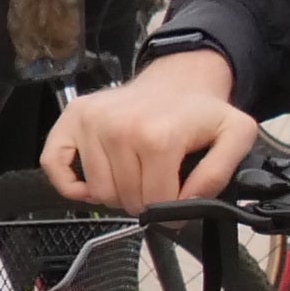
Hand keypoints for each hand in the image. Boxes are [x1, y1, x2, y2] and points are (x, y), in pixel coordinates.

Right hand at [49, 47, 253, 210]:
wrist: (176, 81)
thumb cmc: (199, 113)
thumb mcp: (234, 137)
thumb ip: (219, 174)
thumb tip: (188, 203)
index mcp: (158, 136)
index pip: (155, 202)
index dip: (171, 209)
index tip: (179, 197)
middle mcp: (119, 128)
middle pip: (125, 200)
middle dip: (144, 200)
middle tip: (157, 180)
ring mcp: (92, 122)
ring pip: (97, 192)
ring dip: (115, 192)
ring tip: (134, 173)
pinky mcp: (72, 119)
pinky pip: (55, 165)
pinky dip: (69, 184)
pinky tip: (92, 182)